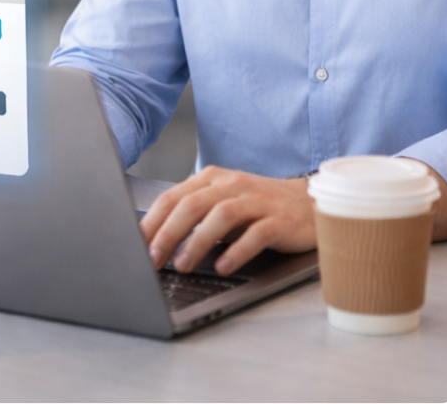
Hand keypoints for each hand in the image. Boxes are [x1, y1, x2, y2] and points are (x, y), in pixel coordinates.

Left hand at [140, 166, 316, 275]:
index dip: (153, 220)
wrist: (310, 203)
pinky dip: (237, 251)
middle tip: (153, 258)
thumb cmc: (259, 207)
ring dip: (198, 241)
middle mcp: (231, 185)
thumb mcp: (223, 204)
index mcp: (212, 179)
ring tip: (183, 265)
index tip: (136, 244)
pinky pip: (255, 234)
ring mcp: (256, 200)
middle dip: (168, 232)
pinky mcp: (280, 220)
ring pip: (221, 216)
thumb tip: (159, 241)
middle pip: (192, 204)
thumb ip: (196, 215)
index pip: (174, 196)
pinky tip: (224, 267)